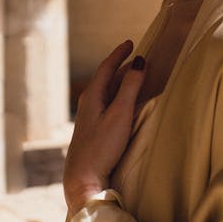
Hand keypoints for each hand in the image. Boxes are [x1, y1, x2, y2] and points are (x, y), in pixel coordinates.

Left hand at [63, 40, 146, 214]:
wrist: (82, 179)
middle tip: (136, 57)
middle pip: (106, 78)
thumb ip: (131, 87)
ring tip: (133, 76)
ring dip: (120, 82)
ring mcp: (88, 117)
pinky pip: (106, 103)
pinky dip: (117, 96)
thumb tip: (140, 62)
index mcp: (92, 95)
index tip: (131, 42)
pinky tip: (122, 104)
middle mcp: (88, 103)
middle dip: (121, 66)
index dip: (120, 53)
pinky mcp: (92, 130)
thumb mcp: (120, 114)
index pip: (107, 66)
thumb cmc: (102, 147)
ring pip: (106, 91)